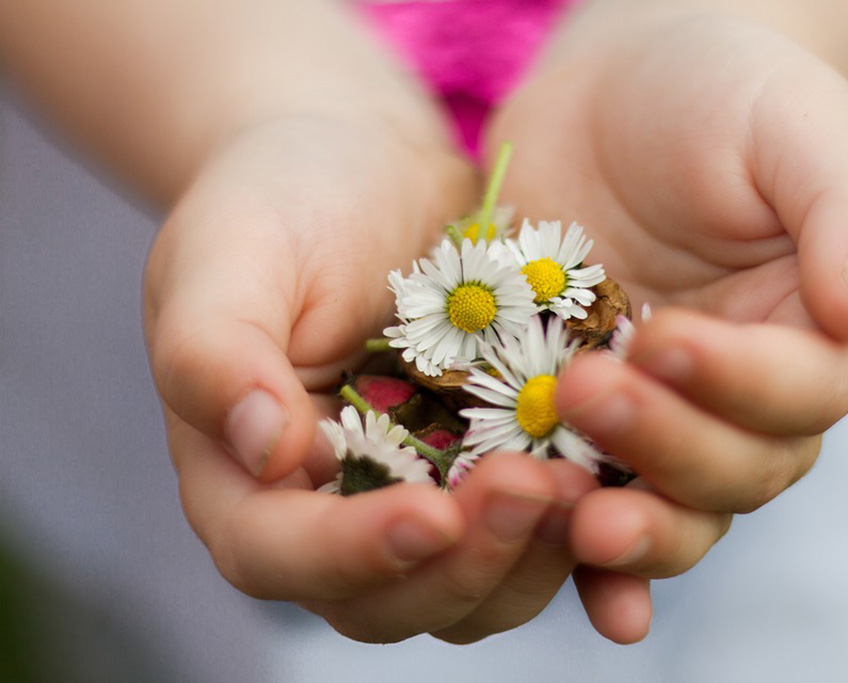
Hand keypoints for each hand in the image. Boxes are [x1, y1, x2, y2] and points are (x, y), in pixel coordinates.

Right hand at [143, 115, 595, 642]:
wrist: (367, 166)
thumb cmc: (280, 201)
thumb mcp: (227, 254)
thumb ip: (215, 352)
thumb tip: (264, 452)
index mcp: (247, 478)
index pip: (281, 556)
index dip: (354, 556)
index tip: (433, 515)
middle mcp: (334, 510)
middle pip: (393, 598)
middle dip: (467, 562)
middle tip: (534, 484)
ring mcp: (421, 497)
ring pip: (475, 586)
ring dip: (531, 556)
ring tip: (583, 483)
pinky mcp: (490, 471)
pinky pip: (536, 533)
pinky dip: (577, 533)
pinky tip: (619, 494)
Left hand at [485, 7, 847, 640]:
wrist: (612, 94)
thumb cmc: (720, 94)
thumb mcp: (794, 125)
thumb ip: (846, 208)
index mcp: (814, 333)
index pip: (800, 393)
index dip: (736, 383)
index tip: (661, 337)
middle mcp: (743, 397)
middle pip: (733, 470)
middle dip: (665, 445)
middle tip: (588, 391)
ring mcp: (660, 417)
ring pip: (668, 507)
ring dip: (626, 526)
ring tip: (573, 517)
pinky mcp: (580, 420)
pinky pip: (591, 500)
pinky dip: (585, 561)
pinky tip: (567, 572)